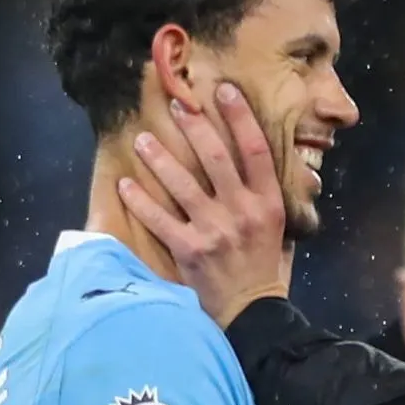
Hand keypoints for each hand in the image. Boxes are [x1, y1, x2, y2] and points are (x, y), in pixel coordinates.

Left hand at [118, 84, 290, 327]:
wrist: (253, 314)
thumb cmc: (264, 269)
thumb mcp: (280, 230)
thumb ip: (268, 198)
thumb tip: (260, 164)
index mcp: (268, 204)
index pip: (255, 151)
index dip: (240, 117)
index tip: (224, 91)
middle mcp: (242, 211)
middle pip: (215, 158)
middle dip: (194, 126)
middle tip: (177, 103)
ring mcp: (214, 230)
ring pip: (182, 183)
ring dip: (160, 157)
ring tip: (143, 138)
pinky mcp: (189, 249)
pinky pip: (158, 219)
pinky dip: (140, 200)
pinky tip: (125, 184)